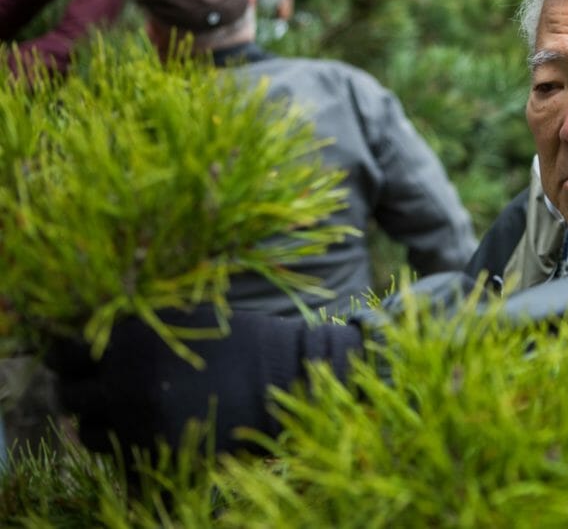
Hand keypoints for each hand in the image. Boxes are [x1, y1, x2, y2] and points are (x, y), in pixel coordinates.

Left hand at [50, 306, 362, 453]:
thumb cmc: (242, 341)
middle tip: (110, 397)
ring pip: (89, 434)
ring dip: (106, 427)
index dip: (72, 360)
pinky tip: (160, 436)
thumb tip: (92, 345)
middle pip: (68, 396)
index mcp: (129, 337)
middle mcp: (124, 377)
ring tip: (140, 418)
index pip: (65, 352)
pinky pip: (121, 462)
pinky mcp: (157, 452)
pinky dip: (133, 453)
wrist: (288, 376)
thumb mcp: (185, 319)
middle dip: (85, 397)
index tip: (86, 365)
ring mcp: (138, 419)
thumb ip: (136, 329)